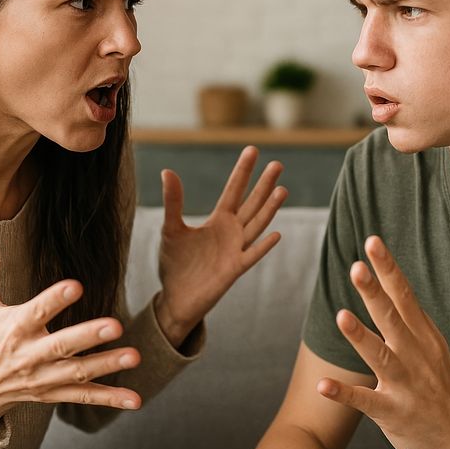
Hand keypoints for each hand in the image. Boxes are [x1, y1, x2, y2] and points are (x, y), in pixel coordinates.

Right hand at [0, 227, 141, 434]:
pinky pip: (85, 397)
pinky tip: (135, 399)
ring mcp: (45, 377)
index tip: (76, 286)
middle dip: (88, 336)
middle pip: (62, 346)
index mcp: (16, 327)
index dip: (55, 300)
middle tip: (115, 325)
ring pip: (78, 373)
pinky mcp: (55, 393)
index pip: (37, 311)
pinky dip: (110, 398)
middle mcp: (31, 354)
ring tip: (135, 356)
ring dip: (108, 366)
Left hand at [155, 146, 287, 346]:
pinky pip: (251, 256)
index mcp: (218, 220)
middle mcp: (231, 232)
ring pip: (256, 225)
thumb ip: (173, 202)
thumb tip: (167, 171)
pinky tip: (276, 233)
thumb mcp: (171, 229)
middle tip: (277, 164)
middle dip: (263, 185)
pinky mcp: (234, 270)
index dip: (243, 171)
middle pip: (251, 203)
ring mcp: (236, 250)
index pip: (234, 190)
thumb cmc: (175, 264)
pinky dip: (263, 246)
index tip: (253, 150)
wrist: (176, 298)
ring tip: (282, 189)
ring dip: (269, 209)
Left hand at [317, 236, 449, 448]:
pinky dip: (345, 393)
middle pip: (392, 318)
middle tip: (356, 266)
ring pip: (381, 357)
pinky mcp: (394, 414)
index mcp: (424, 337)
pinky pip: (366, 402)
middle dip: (374, 292)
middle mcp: (416, 356)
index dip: (388, 269)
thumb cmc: (442, 392)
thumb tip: (392, 282)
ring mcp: (406, 385)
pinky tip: (323, 385)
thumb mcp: (433, 349)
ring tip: (341, 317)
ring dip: (360, 337)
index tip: (372, 241)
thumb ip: (410, 319)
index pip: (404, 295)